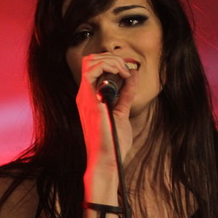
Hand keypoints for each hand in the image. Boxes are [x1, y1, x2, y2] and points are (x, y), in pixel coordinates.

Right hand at [75, 53, 136, 199]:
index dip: (112, 61)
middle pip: (90, 60)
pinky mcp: (90, 99)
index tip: (130, 69)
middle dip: (112, 57)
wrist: (107, 160)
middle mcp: (84, 94)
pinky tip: (123, 75)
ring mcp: (85, 96)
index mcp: (89, 97)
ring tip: (126, 71)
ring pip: (90, 60)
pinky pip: (93, 70)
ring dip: (112, 60)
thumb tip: (133, 75)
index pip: (94, 67)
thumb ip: (126, 93)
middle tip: (128, 68)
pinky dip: (110, 65)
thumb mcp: (122, 111)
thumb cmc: (113, 142)